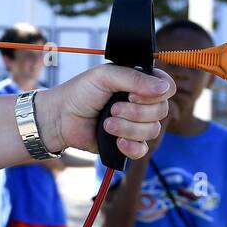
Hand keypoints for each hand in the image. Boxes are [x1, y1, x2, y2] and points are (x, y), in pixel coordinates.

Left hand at [37, 66, 173, 159]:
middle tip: (112, 109)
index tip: (132, 95)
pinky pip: (143, 150)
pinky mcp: (127, 143)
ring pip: (153, 131)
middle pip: (162, 111)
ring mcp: (136, 124)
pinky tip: (117, 142)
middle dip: (135, 112)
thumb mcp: (105, 76)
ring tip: (106, 123)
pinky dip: (131, 147)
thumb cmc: (80, 93)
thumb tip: (163, 89)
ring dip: (128, 128)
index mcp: (139, 84)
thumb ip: (134, 78)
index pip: (167, 88)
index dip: (156, 94)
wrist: (60, 118)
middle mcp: (141, 103)